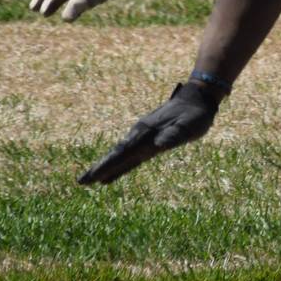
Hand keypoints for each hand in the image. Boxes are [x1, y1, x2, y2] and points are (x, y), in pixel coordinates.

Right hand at [79, 80, 222, 184]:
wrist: (198, 98)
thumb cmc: (196, 114)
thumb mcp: (189, 126)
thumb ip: (174, 135)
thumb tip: (159, 145)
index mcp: (147, 133)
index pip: (123, 152)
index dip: (108, 165)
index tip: (94, 176)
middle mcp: (141, 134)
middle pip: (117, 154)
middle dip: (99, 167)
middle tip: (81, 182)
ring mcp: (144, 136)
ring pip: (121, 154)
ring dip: (106, 167)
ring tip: (91, 180)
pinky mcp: (149, 139)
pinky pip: (130, 155)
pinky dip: (119, 165)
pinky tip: (112, 175)